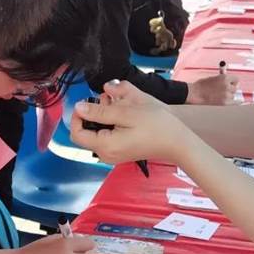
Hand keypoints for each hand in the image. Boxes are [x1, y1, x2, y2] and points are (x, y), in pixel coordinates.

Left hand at [70, 80, 195, 164]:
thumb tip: (78, 107)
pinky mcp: (119, 151)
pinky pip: (107, 135)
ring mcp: (112, 154)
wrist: (178, 142)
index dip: (76, 116)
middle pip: (86, 132)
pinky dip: (111, 122)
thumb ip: (100, 110)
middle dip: (93, 113)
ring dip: (103, 115)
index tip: (86, 101)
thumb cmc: (157, 125)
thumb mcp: (127, 112)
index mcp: (105, 146)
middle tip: (107, 99)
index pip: (76, 133)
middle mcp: (105, 154)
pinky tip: (124, 113)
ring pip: (97, 131)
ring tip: (119, 102)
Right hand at [186, 73, 238, 104]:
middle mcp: (227, 86)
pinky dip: (234, 101)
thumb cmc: (201, 85)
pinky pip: (234, 102)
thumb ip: (222, 79)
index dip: (233, 81)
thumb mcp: (213, 78)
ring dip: (229, 95)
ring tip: (221, 95)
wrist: (195, 93)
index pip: (236, 79)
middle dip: (232, 88)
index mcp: (225, 78)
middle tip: (228, 89)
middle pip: (236, 87)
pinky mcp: (225, 102)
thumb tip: (229, 82)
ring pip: (233, 95)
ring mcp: (226, 95)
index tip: (232, 83)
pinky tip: (237, 101)